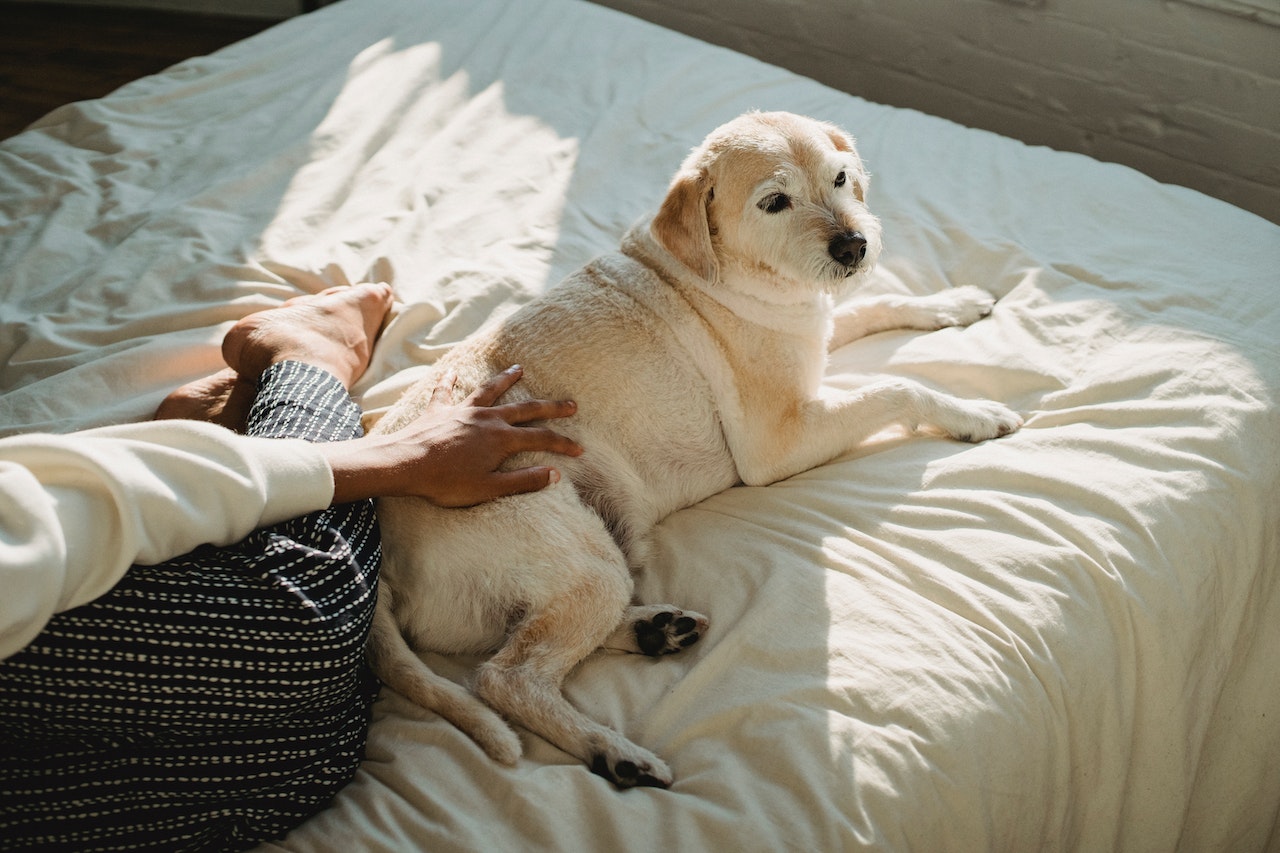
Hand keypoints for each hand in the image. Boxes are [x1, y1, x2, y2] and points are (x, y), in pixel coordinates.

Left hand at [322, 366, 581, 506]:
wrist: (404, 463)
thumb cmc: (446, 481)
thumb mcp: (489, 488)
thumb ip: (523, 480)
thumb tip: (554, 474)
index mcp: (501, 439)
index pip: (541, 438)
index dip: (563, 443)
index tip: (580, 447)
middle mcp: (486, 419)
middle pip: (525, 409)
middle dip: (550, 407)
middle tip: (570, 403)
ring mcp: (462, 411)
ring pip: (490, 391)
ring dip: (506, 380)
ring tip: (519, 369)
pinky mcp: (439, 410)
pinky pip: (446, 391)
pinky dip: (449, 381)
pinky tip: (450, 372)